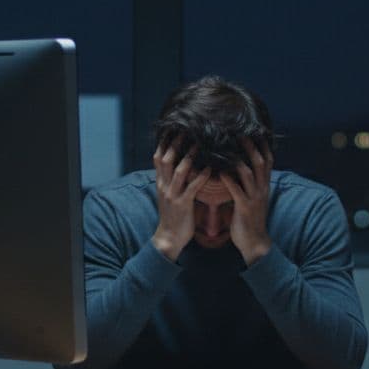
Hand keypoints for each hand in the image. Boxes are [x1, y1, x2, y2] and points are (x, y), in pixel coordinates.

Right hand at [150, 138, 208, 261]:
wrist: (168, 238)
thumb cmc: (173, 216)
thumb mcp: (168, 196)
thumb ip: (172, 181)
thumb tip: (179, 166)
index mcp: (161, 183)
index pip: (158, 158)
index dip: (164, 143)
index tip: (172, 129)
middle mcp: (164, 186)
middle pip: (166, 159)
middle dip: (175, 143)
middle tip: (186, 129)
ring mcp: (173, 195)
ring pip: (179, 171)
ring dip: (189, 156)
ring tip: (199, 144)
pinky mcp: (183, 205)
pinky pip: (192, 187)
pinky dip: (201, 176)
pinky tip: (210, 168)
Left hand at [220, 140, 273, 265]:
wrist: (255, 242)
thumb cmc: (250, 219)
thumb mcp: (254, 198)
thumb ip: (250, 183)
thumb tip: (242, 167)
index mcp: (264, 186)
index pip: (267, 160)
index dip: (262, 145)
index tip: (255, 131)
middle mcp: (262, 189)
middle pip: (260, 162)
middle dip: (251, 147)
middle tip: (240, 133)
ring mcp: (254, 198)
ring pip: (249, 174)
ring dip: (239, 160)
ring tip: (227, 149)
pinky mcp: (245, 208)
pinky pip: (237, 191)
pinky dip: (229, 180)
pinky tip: (220, 173)